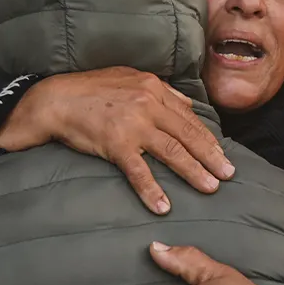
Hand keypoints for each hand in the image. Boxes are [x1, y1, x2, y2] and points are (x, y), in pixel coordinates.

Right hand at [0, 67, 234, 214]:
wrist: (55, 99)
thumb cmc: (90, 90)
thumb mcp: (129, 78)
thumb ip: (159, 91)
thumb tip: (187, 105)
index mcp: (153, 88)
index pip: (188, 117)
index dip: (207, 138)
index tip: (221, 154)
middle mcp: (148, 103)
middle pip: (188, 134)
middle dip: (212, 156)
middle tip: (229, 174)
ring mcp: (133, 124)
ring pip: (173, 151)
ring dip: (194, 172)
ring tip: (210, 187)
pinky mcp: (115, 143)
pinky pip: (139, 171)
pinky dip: (152, 190)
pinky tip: (164, 206)